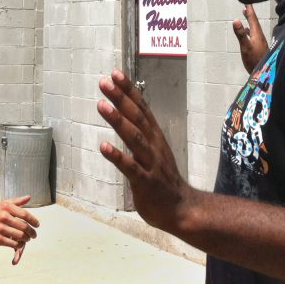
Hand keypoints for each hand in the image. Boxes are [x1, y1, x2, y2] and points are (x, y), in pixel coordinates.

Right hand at [0, 195, 38, 264]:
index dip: (33, 220)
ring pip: (20, 236)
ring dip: (26, 238)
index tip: (37, 225)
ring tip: (27, 238)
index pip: (25, 214)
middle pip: (24, 226)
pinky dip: (19, 244)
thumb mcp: (4, 204)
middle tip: (34, 234)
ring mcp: (0, 229)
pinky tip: (20, 243)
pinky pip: (13, 243)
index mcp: (6, 207)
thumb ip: (17, 201)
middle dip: (31, 232)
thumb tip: (29, 197)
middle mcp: (4, 217)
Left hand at [97, 69, 188, 233]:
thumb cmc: (163, 180)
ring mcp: (151, 164)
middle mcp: (154, 146)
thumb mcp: (154, 151)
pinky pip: (130, 168)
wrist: (182, 209)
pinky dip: (117, 156)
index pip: (141, 108)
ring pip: (134, 138)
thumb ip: (142, 134)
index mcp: (155, 137)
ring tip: (102, 105)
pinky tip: (104, 146)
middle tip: (104, 82)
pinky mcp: (145, 182)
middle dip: (121, 99)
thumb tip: (127, 114)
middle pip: (137, 118)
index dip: (129, 91)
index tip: (115, 74)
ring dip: (118, 121)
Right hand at [232, 4, 267, 73]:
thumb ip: (240, 34)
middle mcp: (259, 36)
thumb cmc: (254, 60)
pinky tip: (247, 32)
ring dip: (250, 21)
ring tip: (246, 15)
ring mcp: (259, 41)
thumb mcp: (245, 47)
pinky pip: (253, 34)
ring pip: (254, 27)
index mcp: (256, 33)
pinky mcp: (258, 46)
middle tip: (246, 6)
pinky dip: (249, 29)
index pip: (253, 19)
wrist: (264, 73)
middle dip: (250, 13)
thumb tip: (235, 20)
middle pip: (254, 22)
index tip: (247, 1)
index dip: (249, 10)